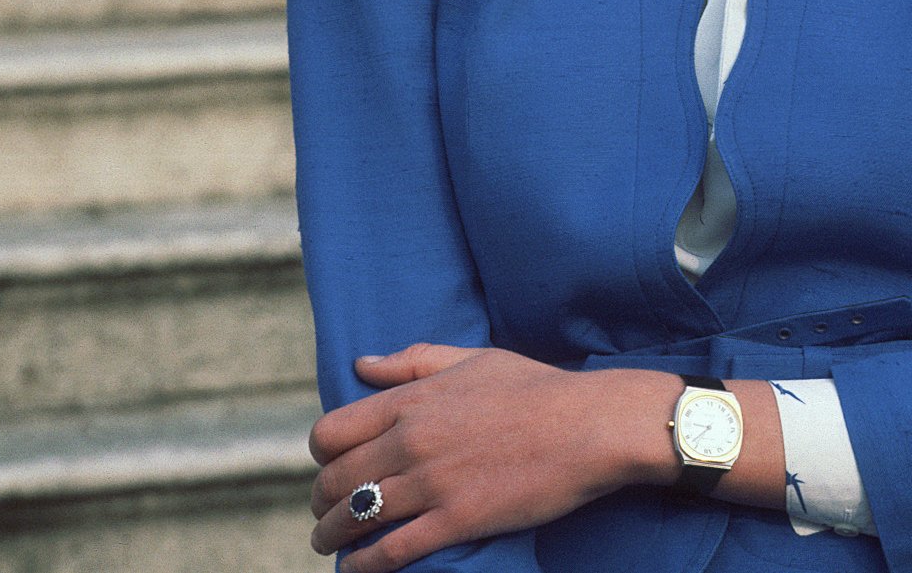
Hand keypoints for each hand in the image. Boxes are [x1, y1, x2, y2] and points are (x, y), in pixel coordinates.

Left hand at [308, 345, 679, 569]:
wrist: (590, 426)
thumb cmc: (537, 388)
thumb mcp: (475, 359)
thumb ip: (414, 361)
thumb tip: (361, 365)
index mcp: (414, 399)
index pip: (331, 433)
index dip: (322, 455)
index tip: (331, 466)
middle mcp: (412, 440)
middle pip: (332, 481)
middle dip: (321, 501)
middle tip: (328, 511)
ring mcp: (431, 483)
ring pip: (351, 519)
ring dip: (331, 537)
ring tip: (333, 543)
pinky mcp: (454, 521)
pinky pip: (388, 552)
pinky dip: (362, 566)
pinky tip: (358, 568)